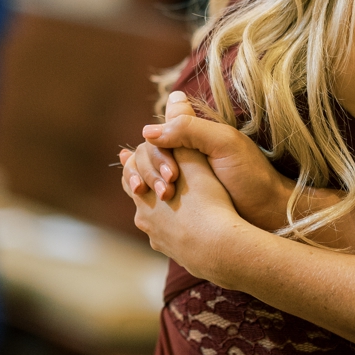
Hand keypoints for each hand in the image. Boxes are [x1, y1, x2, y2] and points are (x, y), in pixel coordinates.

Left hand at [121, 142, 254, 284]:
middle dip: (148, 184)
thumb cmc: (210, 205)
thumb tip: (174, 98)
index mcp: (144, 197)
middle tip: (158, 177)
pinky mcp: (178, 256)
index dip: (137, 161)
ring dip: (163, 209)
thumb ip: (183, 130)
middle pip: (139, 198)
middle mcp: (146, 221)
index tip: (137, 155)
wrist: (224, 252)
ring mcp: (160, 241)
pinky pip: (172, 239)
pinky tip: (191, 228)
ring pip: (154, 220)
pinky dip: (177, 229)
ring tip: (176, 201)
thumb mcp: (197, 162)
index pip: (130, 174)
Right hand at [136, 91, 292, 229]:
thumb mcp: (224, 144)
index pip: (155, 137)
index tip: (173, 174)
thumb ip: (188, 130)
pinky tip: (146, 204)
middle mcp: (182, 156)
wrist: (267, 215)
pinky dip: (144, 199)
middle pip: (145, 156)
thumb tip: (147, 131)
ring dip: (145, 184)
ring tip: (159, 198)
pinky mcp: (178, 202)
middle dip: (150, 172)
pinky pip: (151, 197)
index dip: (156, 154)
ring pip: (145, 176)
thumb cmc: (251, 178)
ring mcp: (179, 180)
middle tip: (167, 192)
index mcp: (192, 137)